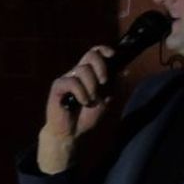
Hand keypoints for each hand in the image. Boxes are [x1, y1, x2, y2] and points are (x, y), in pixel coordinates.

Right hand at [38, 45, 115, 173]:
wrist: (72, 133)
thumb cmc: (86, 116)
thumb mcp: (106, 100)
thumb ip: (114, 85)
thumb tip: (125, 71)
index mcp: (89, 73)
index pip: (95, 52)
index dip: (103, 50)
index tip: (112, 55)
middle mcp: (77, 73)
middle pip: (90, 55)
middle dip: (101, 67)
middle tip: (103, 82)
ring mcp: (67, 78)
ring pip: (83, 69)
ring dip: (91, 86)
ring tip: (90, 100)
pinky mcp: (58, 86)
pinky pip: (72, 82)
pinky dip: (81, 92)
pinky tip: (81, 102)